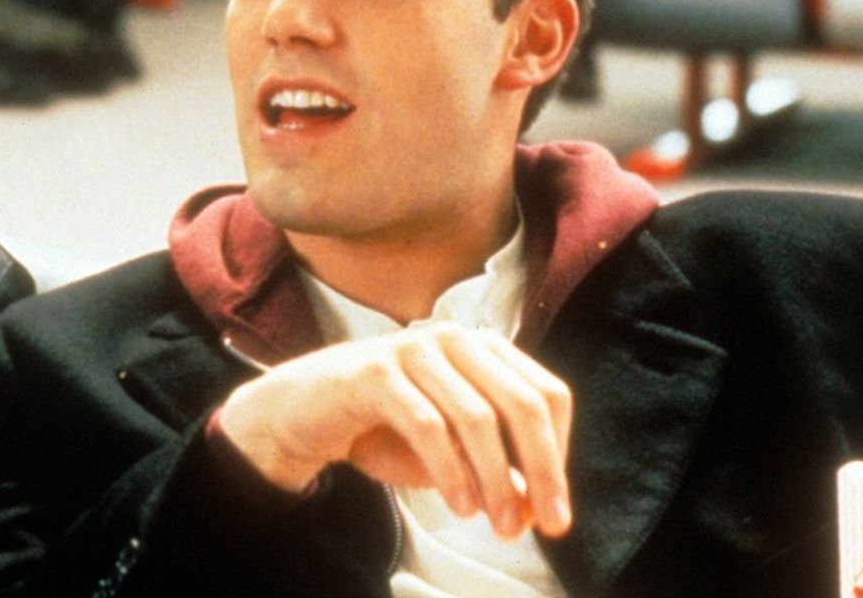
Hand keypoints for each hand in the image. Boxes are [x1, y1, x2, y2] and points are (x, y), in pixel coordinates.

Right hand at [218, 324, 573, 538]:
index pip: (548, 395)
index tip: (554, 505)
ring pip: (477, 417)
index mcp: (483, 349)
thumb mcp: (451, 455)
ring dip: (495, 479)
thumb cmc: (384, 429)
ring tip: (499, 524)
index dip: (558, 452)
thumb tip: (538, 510)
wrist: (303, 414)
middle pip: (522, 403)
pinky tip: (460, 505)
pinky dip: (451, 471)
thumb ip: (494, 473)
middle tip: (545, 524)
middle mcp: (454, 339)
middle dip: (543, 468)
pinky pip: (427, 425)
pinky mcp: (374, 372)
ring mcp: (413, 349)